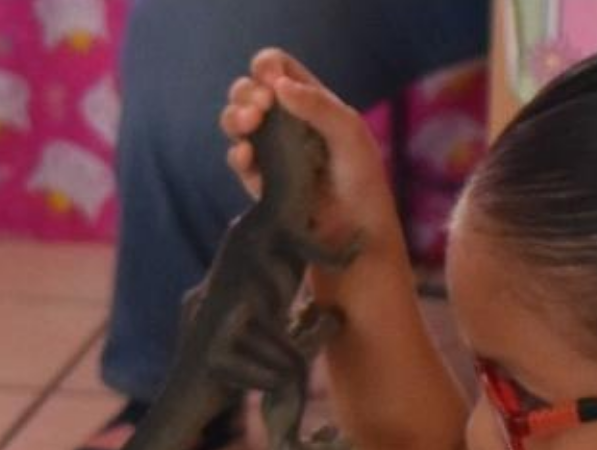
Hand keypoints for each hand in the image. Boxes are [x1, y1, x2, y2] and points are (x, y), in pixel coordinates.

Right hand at [220, 49, 402, 262]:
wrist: (355, 235)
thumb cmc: (362, 181)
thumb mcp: (350, 134)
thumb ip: (317, 105)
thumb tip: (277, 85)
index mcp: (311, 102)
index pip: (278, 68)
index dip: (267, 66)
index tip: (269, 79)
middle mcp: (287, 123)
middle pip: (249, 91)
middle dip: (246, 92)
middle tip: (260, 107)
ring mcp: (271, 152)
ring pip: (237, 123)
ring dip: (234, 117)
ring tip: (247, 125)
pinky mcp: (260, 183)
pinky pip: (238, 161)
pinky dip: (237, 154)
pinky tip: (246, 154)